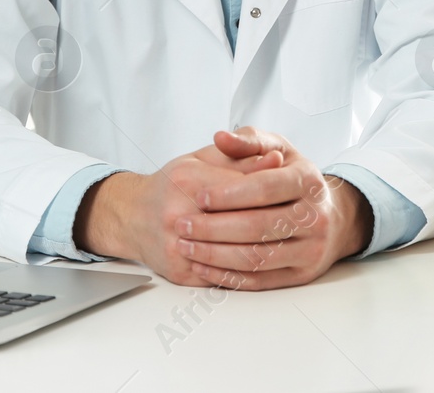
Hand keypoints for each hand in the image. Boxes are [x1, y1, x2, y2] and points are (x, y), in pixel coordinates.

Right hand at [73, 138, 285, 287]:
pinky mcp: (180, 272)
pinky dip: (251, 271)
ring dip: (270, 247)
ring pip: (240, 255)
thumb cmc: (172, 183)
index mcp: (187, 179)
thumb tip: (277, 160)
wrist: (133, 215)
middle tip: (301, 216)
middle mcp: (178, 214)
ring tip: (290, 238)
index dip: (272, 186)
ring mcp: (178, 247)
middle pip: (246, 223)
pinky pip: (225, 278)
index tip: (293, 186)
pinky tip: (268, 261)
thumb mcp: (204, 158)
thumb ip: (241, 157)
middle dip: (277, 220)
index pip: (244, 186)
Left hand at [176, 127, 373, 289]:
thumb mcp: (277, 150)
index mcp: (309, 181)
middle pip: (259, 226)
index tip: (200, 196)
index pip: (267, 188)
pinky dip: (227, 277)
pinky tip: (202, 266)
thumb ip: (248, 141)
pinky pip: (259, 281)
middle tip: (182, 225)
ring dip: (216, 255)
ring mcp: (311, 249)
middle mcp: (316, 217)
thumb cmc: (292, 178)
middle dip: (215, 227)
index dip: (230, 193)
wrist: (329, 217)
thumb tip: (220, 137)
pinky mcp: (301, 275)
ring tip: (186, 246)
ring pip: (257, 258)